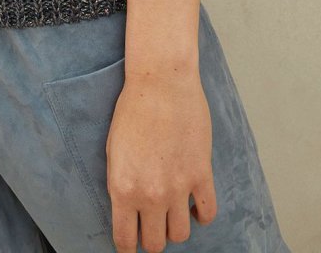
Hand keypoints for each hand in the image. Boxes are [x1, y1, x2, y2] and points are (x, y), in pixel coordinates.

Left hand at [105, 69, 217, 251]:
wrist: (160, 83)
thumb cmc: (132, 110)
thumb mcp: (113, 150)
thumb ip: (121, 184)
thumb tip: (127, 209)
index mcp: (123, 188)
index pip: (125, 240)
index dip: (127, 247)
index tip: (129, 244)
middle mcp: (151, 194)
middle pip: (155, 243)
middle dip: (151, 239)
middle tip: (150, 226)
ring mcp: (178, 187)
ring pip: (181, 234)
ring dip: (175, 227)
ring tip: (171, 212)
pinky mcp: (201, 175)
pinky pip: (207, 213)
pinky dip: (201, 215)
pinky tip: (193, 204)